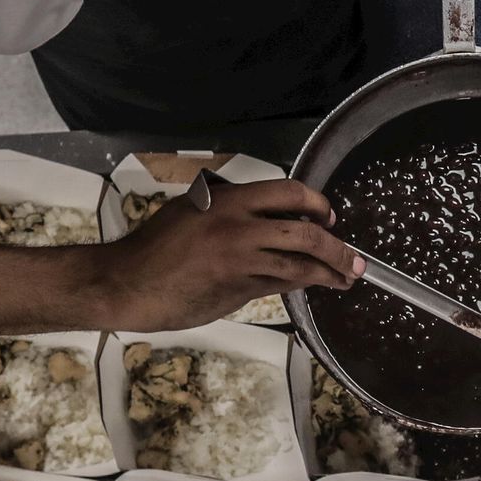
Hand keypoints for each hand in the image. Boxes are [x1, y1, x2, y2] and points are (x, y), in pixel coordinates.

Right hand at [96, 178, 363, 330]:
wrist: (127, 283)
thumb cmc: (154, 249)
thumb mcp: (191, 212)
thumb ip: (229, 211)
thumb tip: (266, 218)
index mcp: (227, 199)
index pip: (288, 192)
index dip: (317, 204)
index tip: (330, 216)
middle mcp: (237, 225)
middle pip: (306, 230)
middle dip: (338, 247)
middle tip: (353, 258)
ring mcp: (239, 258)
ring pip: (299, 264)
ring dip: (330, 272)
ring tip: (346, 278)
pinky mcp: (237, 288)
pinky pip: (279, 285)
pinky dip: (301, 286)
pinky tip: (312, 287)